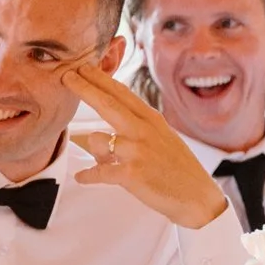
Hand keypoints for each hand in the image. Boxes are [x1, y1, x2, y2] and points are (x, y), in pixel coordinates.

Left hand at [61, 65, 227, 228]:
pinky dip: (87, 175)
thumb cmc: (177, 168)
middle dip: (84, 87)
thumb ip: (139, 125)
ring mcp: (137, 151)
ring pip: (96, 140)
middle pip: (108, 103)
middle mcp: (144, 130)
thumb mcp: (163, 137)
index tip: (83, 66)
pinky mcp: (131, 173)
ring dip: (97, 153)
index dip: (101, 79)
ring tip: (109, 165)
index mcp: (152, 120)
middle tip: (67, 75)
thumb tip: (112, 117)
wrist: (198, 198)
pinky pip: (97, 171)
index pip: (122, 94)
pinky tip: (82, 177)